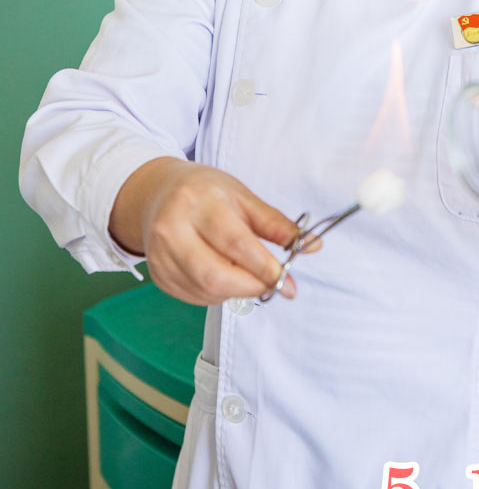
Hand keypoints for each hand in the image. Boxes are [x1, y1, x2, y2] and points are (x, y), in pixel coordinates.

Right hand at [109, 157, 321, 305]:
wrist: (158, 193)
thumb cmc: (205, 192)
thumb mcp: (243, 197)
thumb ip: (276, 225)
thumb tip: (311, 245)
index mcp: (199, 203)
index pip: (236, 244)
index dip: (265, 268)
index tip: (288, 283)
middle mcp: (172, 229)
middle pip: (215, 274)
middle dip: (251, 287)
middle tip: (273, 286)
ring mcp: (160, 255)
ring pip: (205, 290)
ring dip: (235, 291)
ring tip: (247, 274)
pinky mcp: (157, 274)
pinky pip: (194, 296)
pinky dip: (217, 294)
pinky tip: (224, 277)